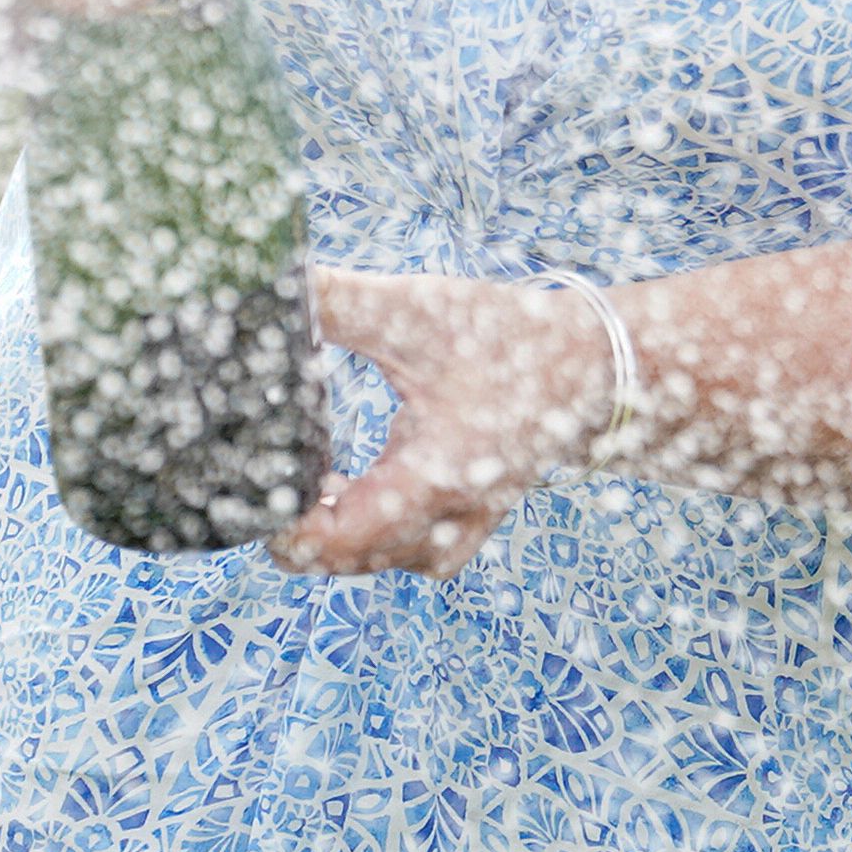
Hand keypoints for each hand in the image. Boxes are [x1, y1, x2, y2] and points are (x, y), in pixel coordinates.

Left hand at [272, 270, 622, 578]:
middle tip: (267, 477)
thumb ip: (334, 302)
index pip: (340, 540)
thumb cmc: (509, 334)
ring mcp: (467, 526)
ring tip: (309, 481)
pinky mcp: (472, 517)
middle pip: (353, 560)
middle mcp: (453, 518)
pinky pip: (412, 552)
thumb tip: (266, 289)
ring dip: (339, 535)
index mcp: (437, 477)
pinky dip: (376, 532)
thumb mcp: (414, 310)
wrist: (596, 361)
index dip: (287, 527)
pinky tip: (350, 487)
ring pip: (383, 562)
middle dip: (301, 529)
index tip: (255, 485)